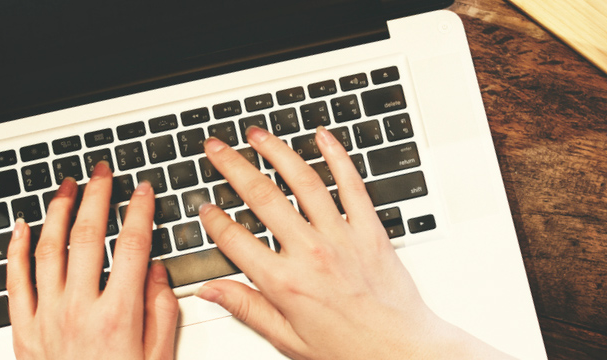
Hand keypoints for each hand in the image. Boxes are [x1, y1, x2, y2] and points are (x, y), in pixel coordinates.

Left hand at [6, 162, 180, 359]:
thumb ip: (160, 312)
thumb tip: (155, 271)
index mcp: (118, 316)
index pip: (131, 246)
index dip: (139, 211)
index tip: (143, 191)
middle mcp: (79, 311)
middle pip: (86, 236)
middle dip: (96, 196)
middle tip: (101, 172)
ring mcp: (46, 318)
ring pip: (47, 249)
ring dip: (57, 211)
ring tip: (66, 187)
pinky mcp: (23, 331)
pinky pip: (14, 280)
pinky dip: (16, 248)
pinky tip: (22, 226)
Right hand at [194, 126, 511, 358]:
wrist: (402, 351)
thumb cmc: (349, 350)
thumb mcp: (287, 338)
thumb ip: (246, 308)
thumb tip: (209, 290)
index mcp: (285, 283)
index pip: (235, 240)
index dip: (213, 220)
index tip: (204, 206)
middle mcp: (310, 253)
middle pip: (261, 197)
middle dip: (232, 167)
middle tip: (215, 149)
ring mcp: (341, 237)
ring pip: (303, 181)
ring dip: (276, 152)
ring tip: (256, 135)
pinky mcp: (370, 230)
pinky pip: (351, 184)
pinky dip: (337, 156)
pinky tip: (322, 137)